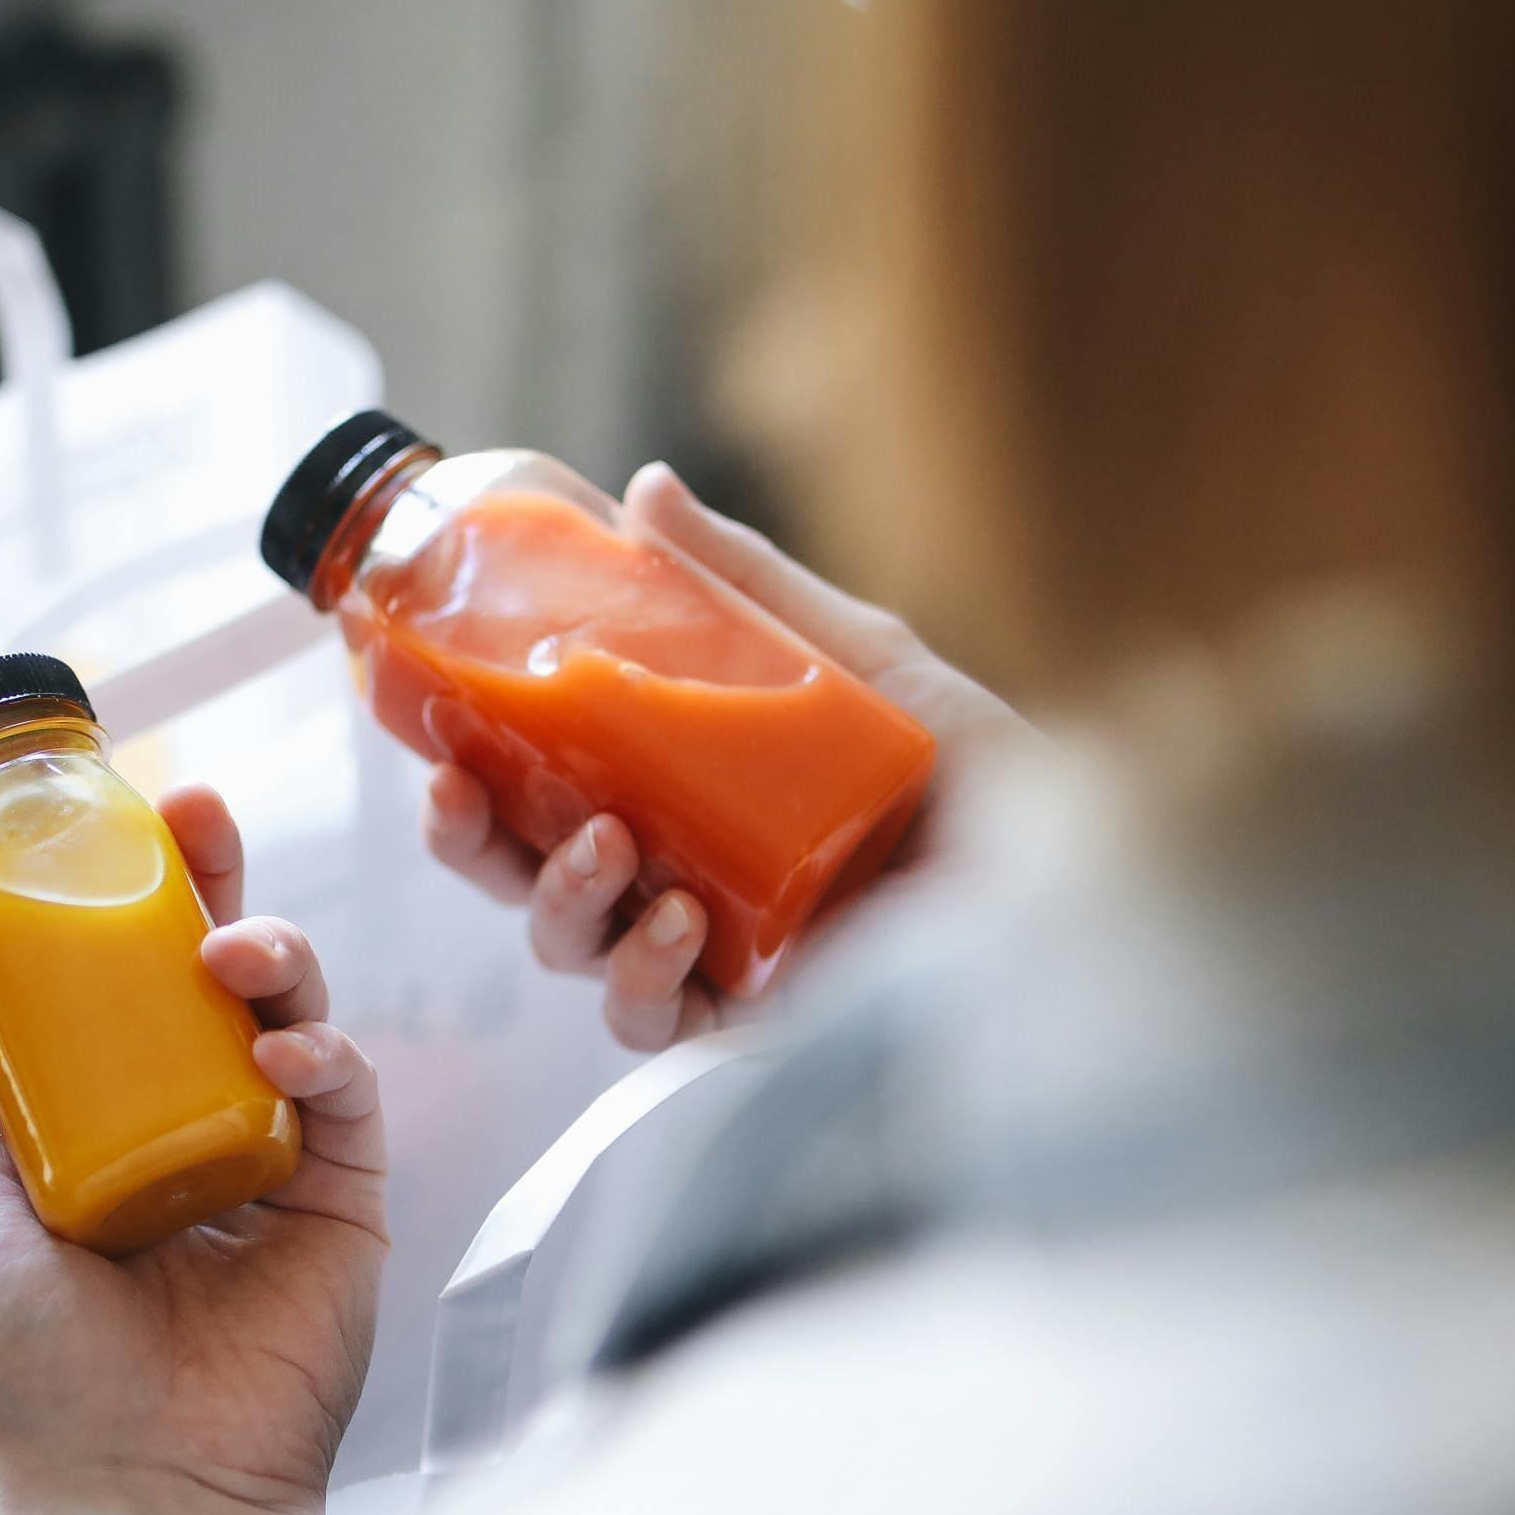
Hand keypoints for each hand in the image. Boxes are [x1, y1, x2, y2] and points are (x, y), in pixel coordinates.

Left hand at [0, 785, 386, 1514]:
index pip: (111, 963)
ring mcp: (269, 1147)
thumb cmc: (27, 1361)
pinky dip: (319, 1050)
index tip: (102, 806)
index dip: (114, 879)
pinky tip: (278, 1052)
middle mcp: (185, 1112)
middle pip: (211, 959)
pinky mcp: (341, 1193)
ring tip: (232, 954)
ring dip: (271, 951)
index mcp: (93, 1104)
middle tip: (197, 813)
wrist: (135, 1484)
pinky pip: (344, 1089)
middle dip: (210, 876)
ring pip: (292, 1003)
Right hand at [422, 460, 1032, 1048]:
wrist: (1082, 868)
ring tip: (611, 845)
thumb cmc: (975, 767)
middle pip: (528, 885)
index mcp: (679, 805)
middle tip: (462, 799)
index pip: (542, 802)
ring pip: (574, 957)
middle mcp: (678, 886)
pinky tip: (675, 925)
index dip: (470, 784)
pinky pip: (656, 1021)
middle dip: (475, 850)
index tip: (432, 743)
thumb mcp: (858, 656)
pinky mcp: (756, 1027)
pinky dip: (645, 976)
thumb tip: (645, 487)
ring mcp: (712, 963)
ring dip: (560, 902)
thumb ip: (747, 583)